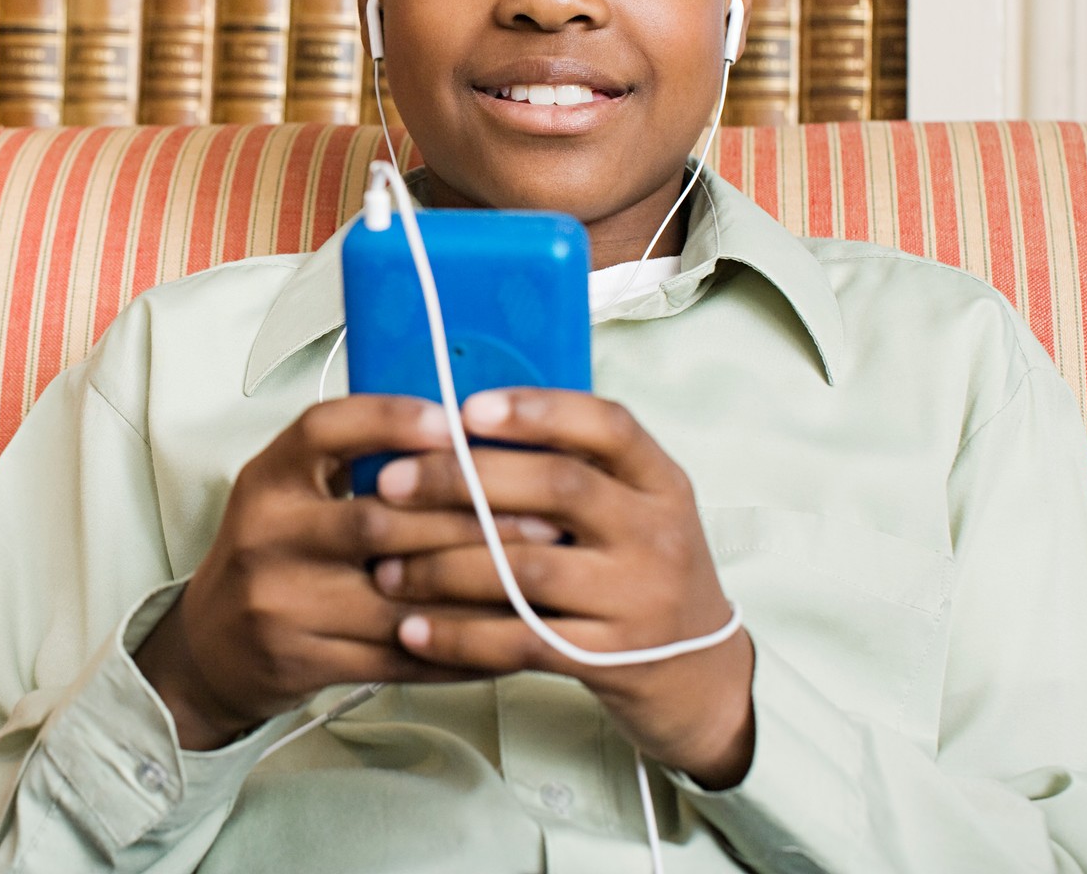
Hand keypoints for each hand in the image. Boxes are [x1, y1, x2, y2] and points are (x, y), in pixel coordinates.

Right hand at [133, 396, 560, 749]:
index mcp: (267, 479)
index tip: (454, 421)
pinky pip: (399, 656)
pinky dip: (459, 648)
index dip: (389, 420)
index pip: (323, 431)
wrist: (212, 646)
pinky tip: (505, 636)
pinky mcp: (303, 658)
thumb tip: (461, 431)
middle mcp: (267, 535)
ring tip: (537, 578)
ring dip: (476, 591)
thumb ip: (353, 463)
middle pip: (378, 521)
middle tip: (543, 516)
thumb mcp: (291, 493)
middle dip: (468, 520)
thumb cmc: (274, 555)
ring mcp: (281, 601)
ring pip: (397, 597)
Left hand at [370, 388, 754, 788]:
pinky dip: (460, 636)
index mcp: (661, 482)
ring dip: (443, 567)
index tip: (466, 408)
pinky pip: (523, 641)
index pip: (608, 425)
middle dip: (463, 480)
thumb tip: (456, 427)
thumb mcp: (635, 511)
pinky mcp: (613, 659)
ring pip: (527, 570)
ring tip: (384, 567)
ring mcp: (640, 598)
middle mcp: (657, 533)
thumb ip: (572, 470)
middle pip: (558, 487)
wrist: (701, 678)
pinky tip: (411, 630)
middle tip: (389, 482)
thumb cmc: (640, 575)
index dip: (537, 410)